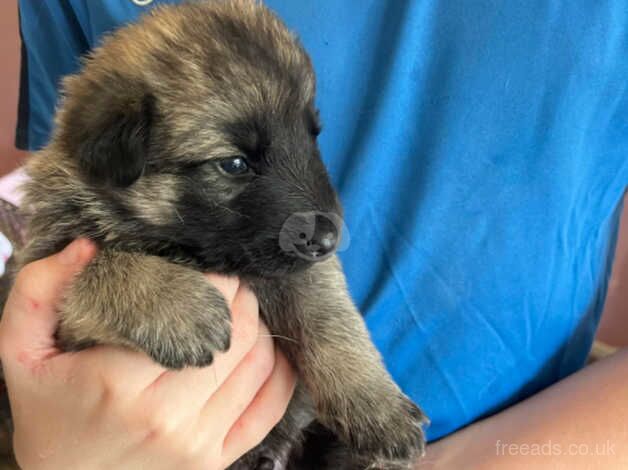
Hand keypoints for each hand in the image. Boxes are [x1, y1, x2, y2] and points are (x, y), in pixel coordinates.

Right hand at [0, 239, 295, 469]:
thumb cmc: (48, 410)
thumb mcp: (21, 350)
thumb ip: (39, 291)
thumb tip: (87, 247)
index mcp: (121, 384)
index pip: (196, 311)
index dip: (215, 279)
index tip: (208, 266)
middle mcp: (168, 418)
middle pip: (235, 336)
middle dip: (239, 299)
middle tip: (228, 284)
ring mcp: (198, 444)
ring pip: (258, 365)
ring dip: (258, 328)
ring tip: (240, 312)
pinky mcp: (217, 459)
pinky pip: (270, 407)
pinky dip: (279, 372)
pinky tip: (267, 350)